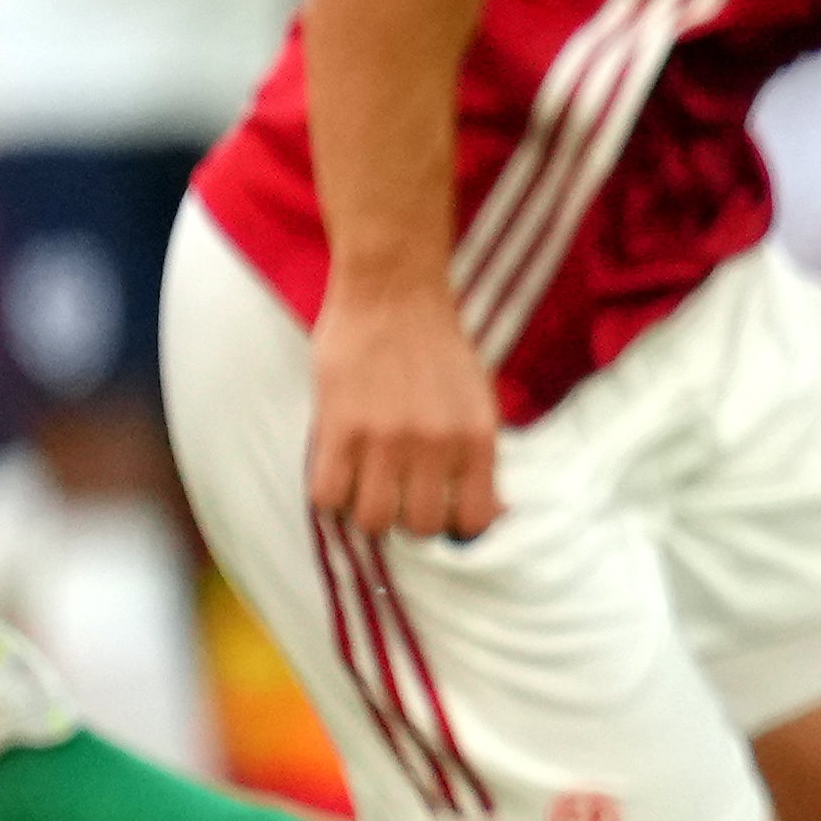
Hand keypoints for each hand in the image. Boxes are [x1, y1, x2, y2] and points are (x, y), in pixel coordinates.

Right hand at [309, 283, 508, 540]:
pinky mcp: (338, 427)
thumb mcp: (478, 401)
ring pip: (372, 520)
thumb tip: (493, 514)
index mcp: (478, 438)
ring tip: (363, 485)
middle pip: (418, 528)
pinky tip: (337, 470)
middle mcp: (437, 444)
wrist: (395, 292)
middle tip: (394, 494)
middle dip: (405, 519)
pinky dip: (329, 495)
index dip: (453, 525)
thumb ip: (480, 458)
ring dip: (364, 511)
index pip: (473, 520)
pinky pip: (327, 496)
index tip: (437, 509)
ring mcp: (386, 438)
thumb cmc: (438, 348)